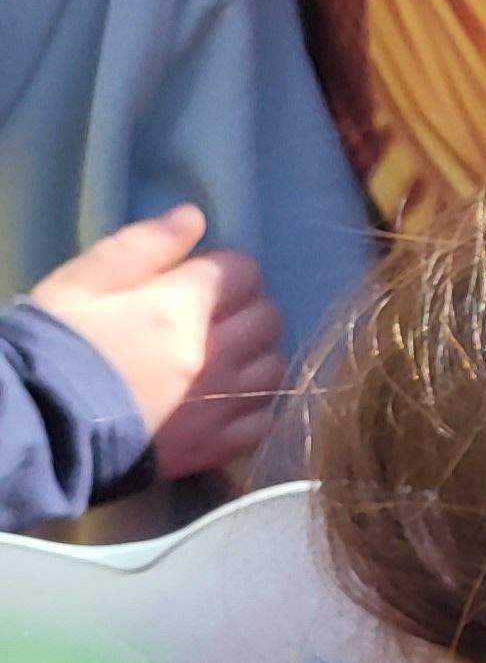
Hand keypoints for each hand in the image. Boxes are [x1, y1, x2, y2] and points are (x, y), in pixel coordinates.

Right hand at [24, 206, 282, 480]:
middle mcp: (217, 354)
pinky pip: (262, 418)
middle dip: (244, 308)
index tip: (198, 279)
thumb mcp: (81, 281)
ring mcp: (222, 403)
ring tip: (221, 358)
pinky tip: (227, 399)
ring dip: (254, 355)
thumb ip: (143, 246)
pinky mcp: (217, 446)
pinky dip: (253, 405)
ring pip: (272, 365)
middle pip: (266, 317)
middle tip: (210, 316)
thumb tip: (193, 217)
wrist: (37, 426)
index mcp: (184, 307)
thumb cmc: (54, 345)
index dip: (222, 270)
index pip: (242, 271)